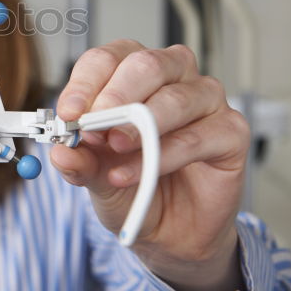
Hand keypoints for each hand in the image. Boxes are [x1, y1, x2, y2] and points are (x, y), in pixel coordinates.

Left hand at [51, 40, 248, 290]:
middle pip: (146, 65)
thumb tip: (59, 150)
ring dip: (140, 126)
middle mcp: (173, 76)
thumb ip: (79, 160)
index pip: (107, 59)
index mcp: (132, 72)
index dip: (85, 84)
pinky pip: (197, 137)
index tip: (68, 113)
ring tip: (115, 150)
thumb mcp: (94, 175)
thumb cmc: (133, 186)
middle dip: (116, 96)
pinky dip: (162, 155)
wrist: (170, 230)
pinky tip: (135, 174)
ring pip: (175, 98)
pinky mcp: (231, 131)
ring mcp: (206, 100)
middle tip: (93, 125)